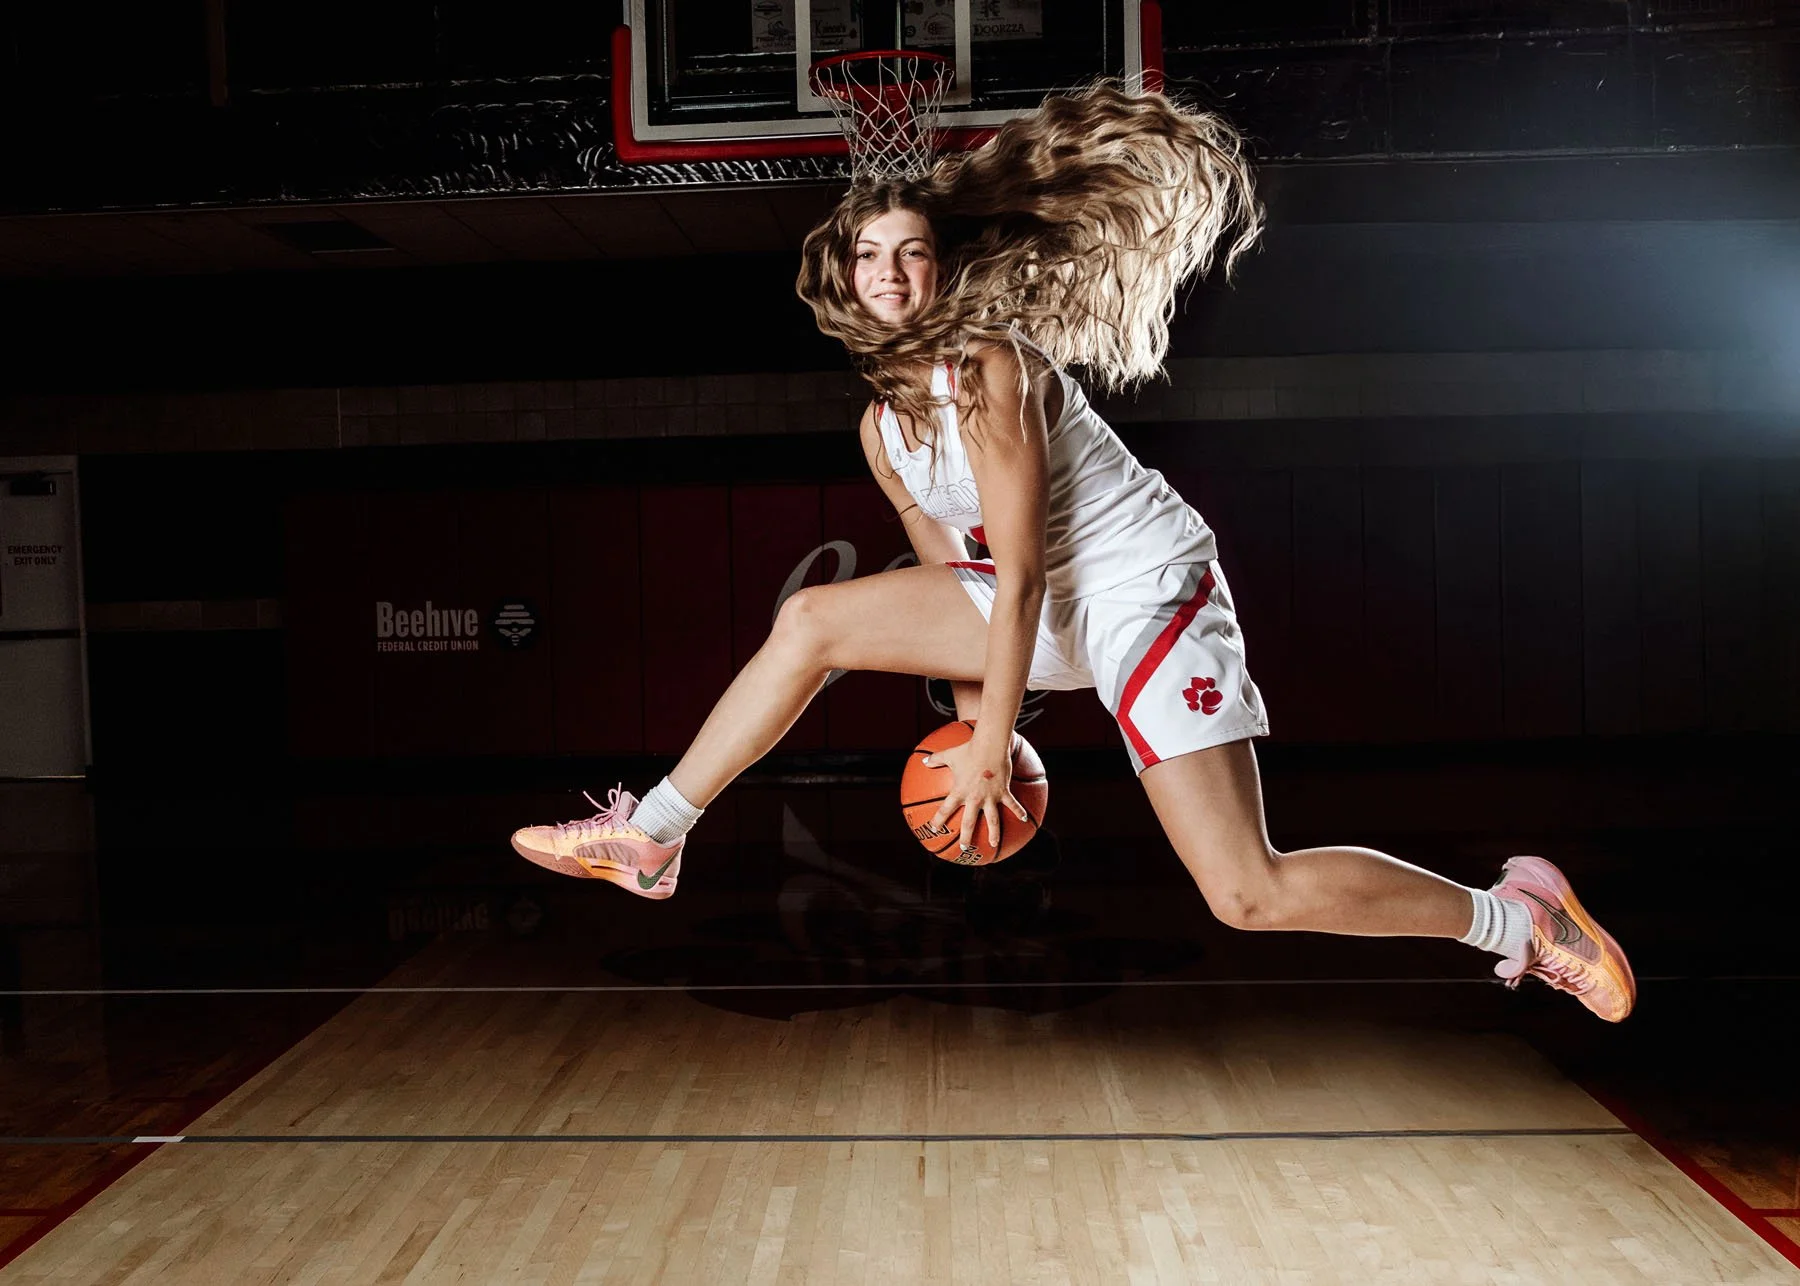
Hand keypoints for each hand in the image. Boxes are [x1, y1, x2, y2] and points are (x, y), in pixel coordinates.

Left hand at [923, 733, 1030, 858]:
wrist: (989, 746)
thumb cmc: (968, 750)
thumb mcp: (949, 755)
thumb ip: (935, 759)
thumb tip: (924, 761)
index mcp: (960, 791)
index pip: (945, 810)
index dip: (938, 821)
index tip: (934, 830)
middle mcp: (974, 798)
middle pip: (968, 822)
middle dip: (966, 837)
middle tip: (964, 848)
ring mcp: (990, 797)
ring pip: (992, 820)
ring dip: (993, 833)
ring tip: (993, 844)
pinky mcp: (1003, 792)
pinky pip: (1012, 804)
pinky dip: (1019, 812)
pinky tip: (1024, 819)